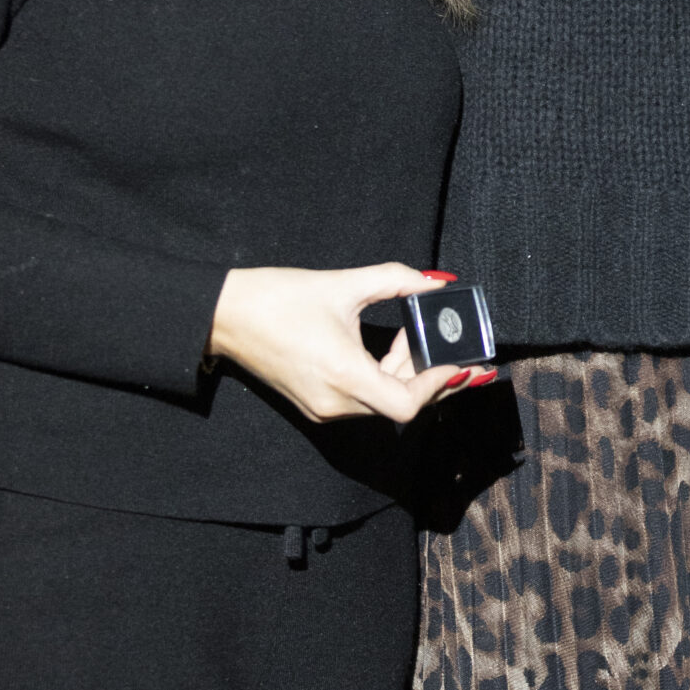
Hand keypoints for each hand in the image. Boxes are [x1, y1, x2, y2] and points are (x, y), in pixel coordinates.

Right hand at [206, 263, 495, 423]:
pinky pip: (363, 399)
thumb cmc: (279, 298)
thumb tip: (437, 281)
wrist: (226, 315)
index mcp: (344, 376)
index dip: (439, 384)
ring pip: (382, 402)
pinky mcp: (315, 404)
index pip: (407, 403)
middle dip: (431, 377)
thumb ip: (397, 280)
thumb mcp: (344, 283)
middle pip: (400, 404)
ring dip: (405, 374)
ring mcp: (323, 409)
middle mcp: (335, 403)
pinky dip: (383, 377)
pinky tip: (389, 348)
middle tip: (457, 352)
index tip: (462, 363)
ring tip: (411, 336)